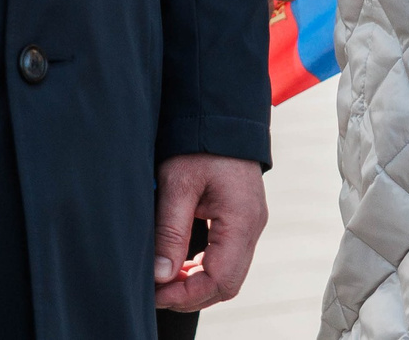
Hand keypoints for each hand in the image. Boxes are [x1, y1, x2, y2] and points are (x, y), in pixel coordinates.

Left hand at [152, 154, 265, 312]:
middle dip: (190, 295)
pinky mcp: (242, 220)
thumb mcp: (177, 183)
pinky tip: (178, 264)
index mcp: (241, 221)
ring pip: (227, 274)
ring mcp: (250, 224)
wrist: (220, 113)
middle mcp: (252, 227)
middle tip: (156, 292)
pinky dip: (202, 268)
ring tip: (163, 280)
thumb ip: (170, 231)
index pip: (220, 280)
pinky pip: (226, 258)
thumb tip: (160, 276)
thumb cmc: (199, 143)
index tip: (156, 294)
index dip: (187, 295)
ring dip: (196, 283)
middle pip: (227, 284)